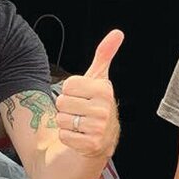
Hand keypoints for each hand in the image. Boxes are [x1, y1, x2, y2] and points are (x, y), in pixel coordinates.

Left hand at [54, 29, 122, 158]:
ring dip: (66, 124)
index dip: (70, 92)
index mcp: (104, 90)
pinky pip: (63, 136)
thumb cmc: (95, 106)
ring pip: (61, 120)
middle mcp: (104, 109)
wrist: (100, 141)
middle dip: (67, 108)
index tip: (82, 98)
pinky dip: (67, 138)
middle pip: (62, 102)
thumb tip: (117, 33)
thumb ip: (104, 55)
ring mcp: (98, 129)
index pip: (68, 85)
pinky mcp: (90, 146)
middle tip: (80, 113)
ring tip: (80, 125)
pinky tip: (79, 137)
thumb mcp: (99, 80)